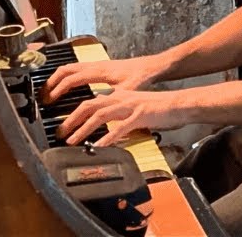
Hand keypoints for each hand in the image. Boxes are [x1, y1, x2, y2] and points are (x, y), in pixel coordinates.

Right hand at [42, 54, 168, 104]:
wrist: (152, 66)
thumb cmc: (142, 76)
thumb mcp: (129, 90)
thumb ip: (113, 99)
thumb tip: (99, 109)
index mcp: (99, 71)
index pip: (71, 78)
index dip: (58, 90)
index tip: (49, 101)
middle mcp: (95, 65)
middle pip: (65, 70)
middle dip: (51, 83)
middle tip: (42, 97)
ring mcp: (97, 64)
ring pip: (70, 67)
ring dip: (57, 79)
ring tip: (49, 92)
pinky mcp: (100, 66)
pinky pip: (77, 68)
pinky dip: (66, 76)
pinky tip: (66, 87)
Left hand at [58, 90, 188, 147]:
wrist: (181, 104)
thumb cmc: (160, 109)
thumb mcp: (134, 110)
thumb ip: (119, 117)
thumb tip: (105, 129)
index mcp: (119, 96)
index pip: (90, 101)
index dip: (73, 112)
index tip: (63, 124)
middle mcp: (122, 98)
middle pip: (89, 105)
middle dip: (71, 119)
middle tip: (60, 133)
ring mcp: (130, 106)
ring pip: (100, 115)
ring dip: (83, 128)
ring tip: (72, 140)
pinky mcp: (140, 116)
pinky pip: (119, 128)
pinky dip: (107, 138)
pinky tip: (98, 146)